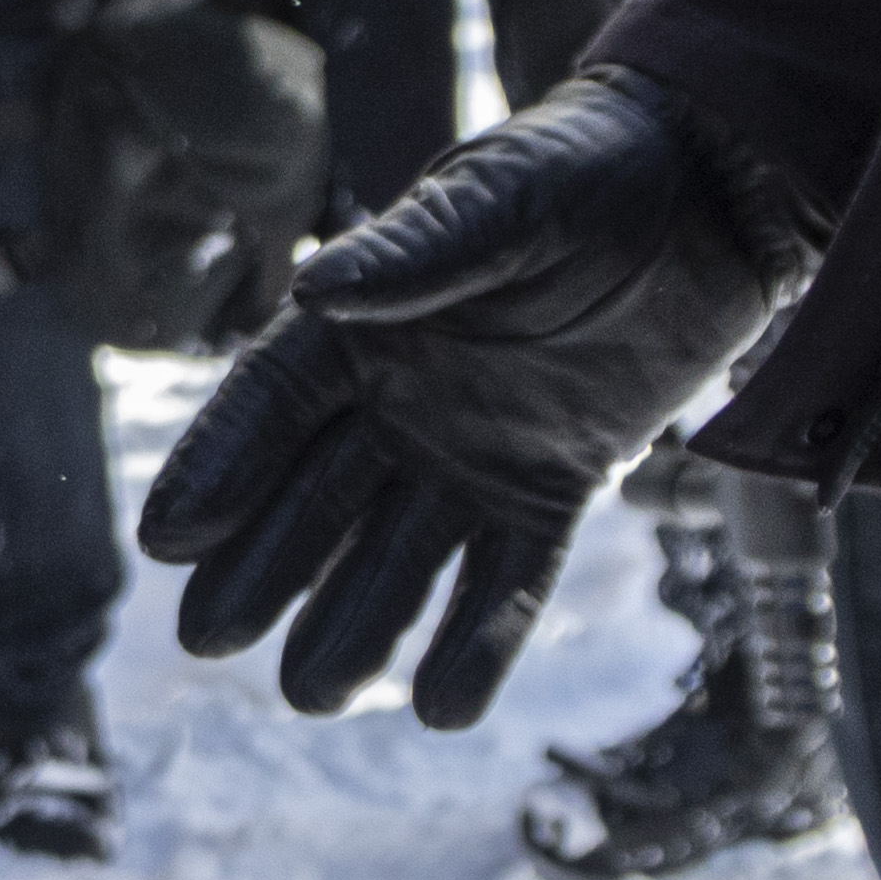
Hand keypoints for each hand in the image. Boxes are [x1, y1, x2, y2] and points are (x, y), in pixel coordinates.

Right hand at [135, 66, 806, 725]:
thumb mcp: (504, 201)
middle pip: (313, 499)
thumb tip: (315, 291)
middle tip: (207, 639)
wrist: (714, 196)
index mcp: (361, 324)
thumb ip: (416, 254)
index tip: (166, 539)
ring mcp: (474, 453)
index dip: (217, 468)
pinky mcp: (555, 489)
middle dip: (260, 569)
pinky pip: (508, 579)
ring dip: (355, 623)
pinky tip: (444, 709)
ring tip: (311, 694)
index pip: (270, 408)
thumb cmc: (589, 170)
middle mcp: (399, 400)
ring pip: (397, 555)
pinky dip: (479, 642)